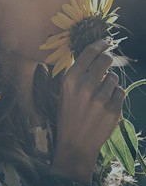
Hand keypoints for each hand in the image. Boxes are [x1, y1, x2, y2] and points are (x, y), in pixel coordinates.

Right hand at [51, 39, 124, 182]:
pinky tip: (105, 105)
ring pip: (114, 77)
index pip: (90, 52)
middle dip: (107, 61)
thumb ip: (78, 73)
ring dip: (109, 82)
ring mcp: (101, 98)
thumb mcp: (65, 91)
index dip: (100, 44)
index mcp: (70, 79)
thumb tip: (95, 55)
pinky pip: (120, 91)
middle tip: (104, 67)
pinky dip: (115, 95)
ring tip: (99, 95)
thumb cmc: (67, 115)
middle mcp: (85, 86)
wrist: (75, 143)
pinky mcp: (113, 109)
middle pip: (106, 60)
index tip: (106, 42)